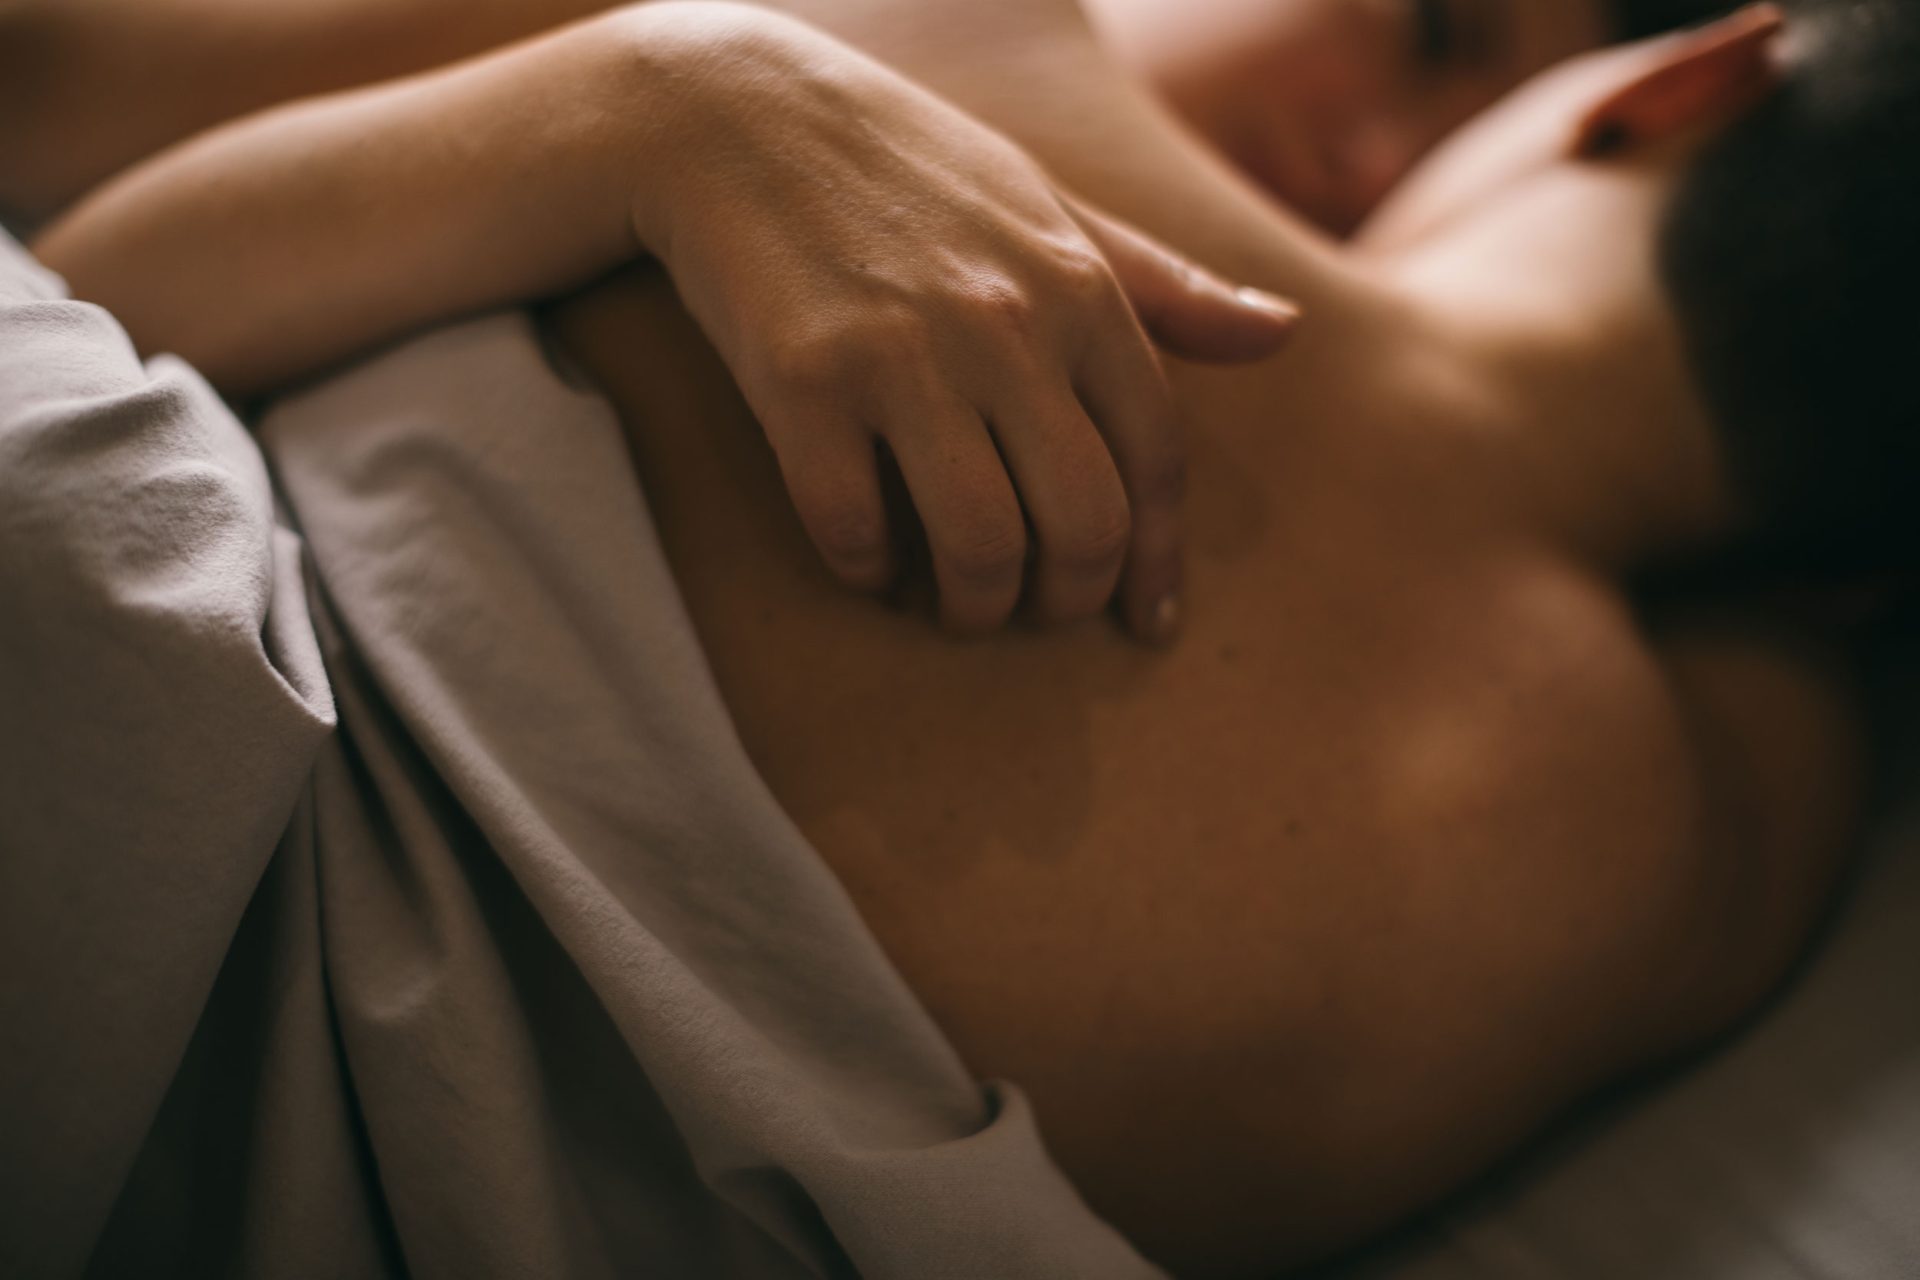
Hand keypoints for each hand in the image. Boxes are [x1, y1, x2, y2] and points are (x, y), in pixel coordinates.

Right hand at [623, 3, 1298, 641]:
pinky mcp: (803, 381)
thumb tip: (1285, 334)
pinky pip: (854, 528)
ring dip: (975, 607)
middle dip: (1071, 600)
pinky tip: (868, 563)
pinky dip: (868, 571)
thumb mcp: (1053, 210)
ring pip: (980, 545)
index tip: (1146, 620)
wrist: (738, 115)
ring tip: (958, 604)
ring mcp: (902, 354)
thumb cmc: (912, 171)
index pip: (1156, 460)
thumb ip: (1165, 286)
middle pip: (1083, 522)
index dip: (1158, 558)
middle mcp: (1006, 326)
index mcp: (1079, 289)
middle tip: (1040, 612)